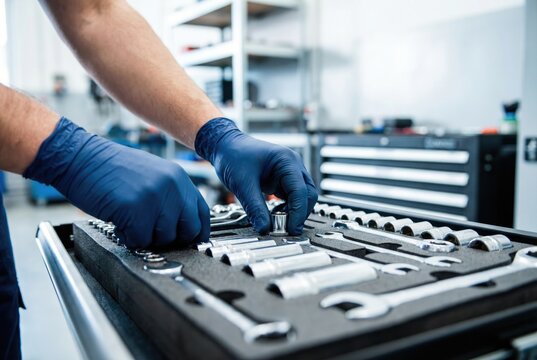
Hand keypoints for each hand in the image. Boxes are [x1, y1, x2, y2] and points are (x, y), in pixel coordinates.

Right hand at [24, 117, 208, 248]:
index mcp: (178, 178)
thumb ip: (171, 196)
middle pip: (187, 230)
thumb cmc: (111, 170)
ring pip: (163, 238)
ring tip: (130, 219)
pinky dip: (128, 237)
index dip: (196, 232)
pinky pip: (140, 240)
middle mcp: (171, 186)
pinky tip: (119, 222)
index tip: (190, 242)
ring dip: (145, 236)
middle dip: (170, 238)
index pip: (201, 213)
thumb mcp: (152, 175)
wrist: (80, 158)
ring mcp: (154, 197)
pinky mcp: (135, 209)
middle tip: (150, 231)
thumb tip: (183, 225)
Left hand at [195, 118, 317, 234]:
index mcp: (287, 161)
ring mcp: (289, 173)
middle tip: (287, 230)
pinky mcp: (282, 180)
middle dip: (299, 213)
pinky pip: (291, 197)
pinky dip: (287, 209)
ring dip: (294, 212)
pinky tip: (276, 216)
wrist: (224, 146)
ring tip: (279, 224)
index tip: (291, 228)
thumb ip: (255, 207)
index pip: (301, 190)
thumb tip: (265, 228)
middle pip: (307, 194)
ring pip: (301, 197)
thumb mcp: (242, 184)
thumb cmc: (233, 155)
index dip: (298, 212)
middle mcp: (292, 166)